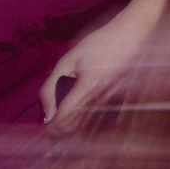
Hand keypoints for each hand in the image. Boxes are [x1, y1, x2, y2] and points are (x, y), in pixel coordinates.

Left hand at [39, 9, 148, 126]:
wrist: (127, 36)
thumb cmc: (97, 44)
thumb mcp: (68, 59)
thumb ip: (51, 85)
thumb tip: (47, 111)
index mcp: (87, 87)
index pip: (64, 117)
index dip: (51, 127)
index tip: (42, 128)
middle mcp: (98, 97)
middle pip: (74, 126)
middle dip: (58, 131)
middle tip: (45, 129)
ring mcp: (107, 100)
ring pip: (84, 124)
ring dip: (68, 128)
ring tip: (55, 127)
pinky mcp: (112, 98)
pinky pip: (92, 116)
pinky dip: (79, 121)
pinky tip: (72, 118)